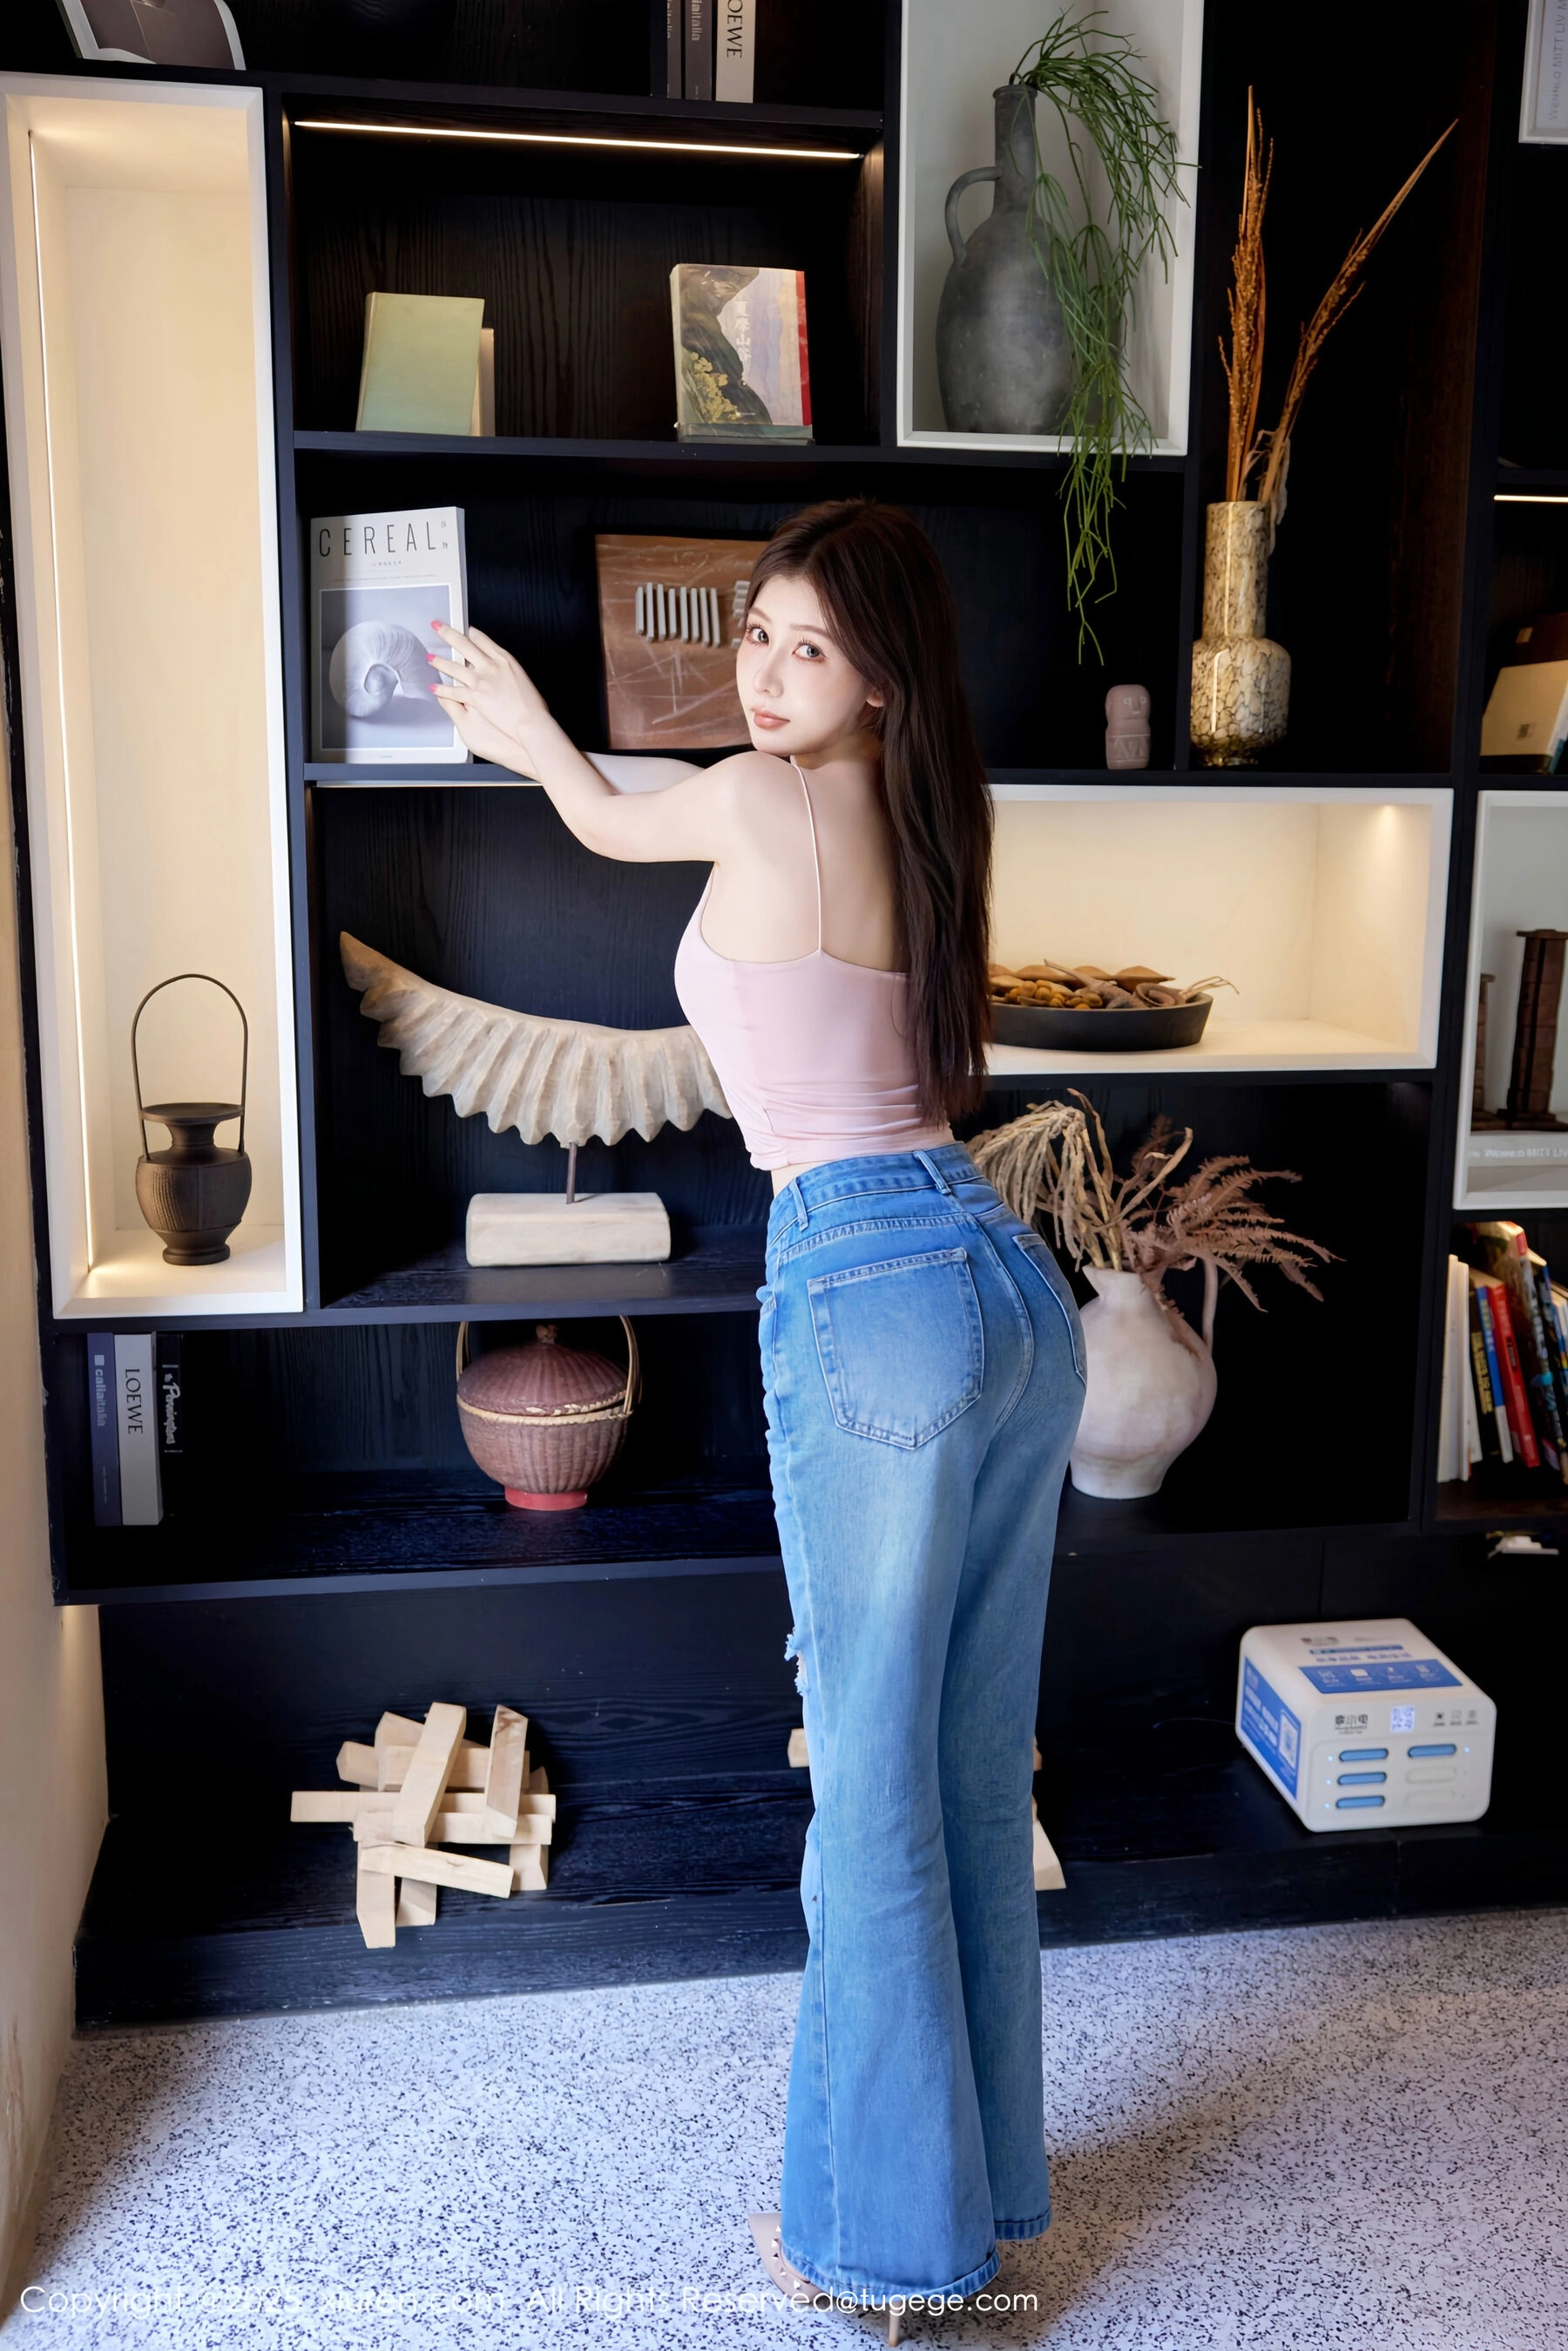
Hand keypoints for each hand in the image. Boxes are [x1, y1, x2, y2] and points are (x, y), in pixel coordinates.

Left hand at [428, 623, 549, 764]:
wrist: (530, 721)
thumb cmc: (532, 705)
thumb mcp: (523, 677)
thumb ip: (508, 669)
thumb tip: (502, 670)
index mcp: (504, 659)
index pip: (483, 640)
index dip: (472, 634)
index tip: (466, 631)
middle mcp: (490, 666)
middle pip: (464, 645)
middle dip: (447, 633)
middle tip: (437, 627)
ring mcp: (481, 680)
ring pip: (454, 667)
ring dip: (439, 662)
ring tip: (430, 658)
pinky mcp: (475, 696)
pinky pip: (453, 691)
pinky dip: (442, 690)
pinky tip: (434, 688)